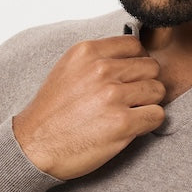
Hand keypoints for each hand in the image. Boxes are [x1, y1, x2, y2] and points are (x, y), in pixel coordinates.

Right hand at [12, 35, 165, 179]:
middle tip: (131, 100)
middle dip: (145, 83)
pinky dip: (149, 123)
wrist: (33, 146)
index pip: (135, 45)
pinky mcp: (122, 123)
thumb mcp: (67, 70)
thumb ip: (96, 59)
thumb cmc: (51, 114)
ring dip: (148, 104)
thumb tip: (131, 58)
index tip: (128, 78)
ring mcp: (113, 96)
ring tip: (129, 114)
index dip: (136, 63)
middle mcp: (101, 69)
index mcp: (87, 52)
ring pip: (158, 90)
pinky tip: (131, 128)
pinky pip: (157, 115)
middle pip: (151, 67)